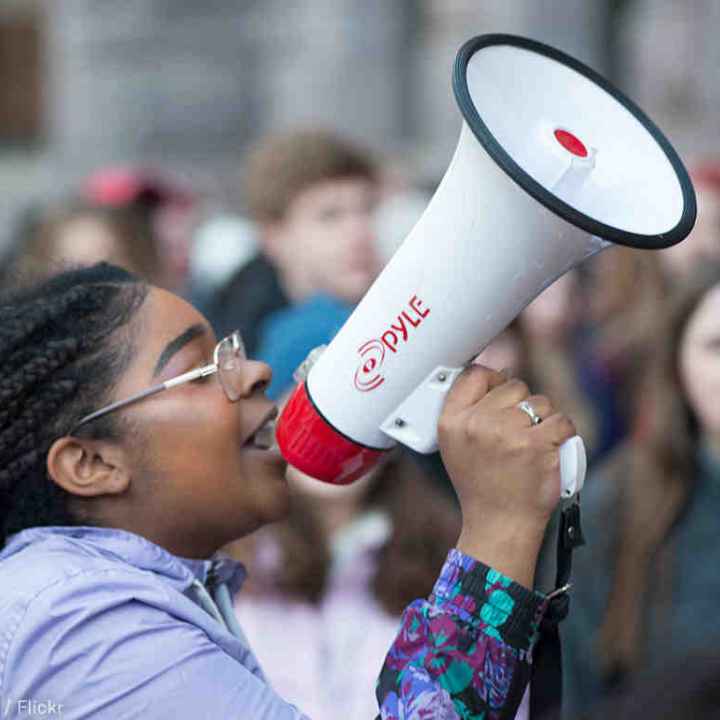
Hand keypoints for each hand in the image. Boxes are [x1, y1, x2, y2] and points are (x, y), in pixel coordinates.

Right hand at [437, 365, 575, 585]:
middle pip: (513, 385)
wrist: (499, 524)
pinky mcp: (537, 445)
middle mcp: (477, 424)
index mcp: (452, 421)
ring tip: (532, 444)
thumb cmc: (481, 485)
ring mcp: (508, 433)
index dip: (493, 379)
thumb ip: (469, 409)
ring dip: (543, 418)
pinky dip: (563, 432)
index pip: (475, 374)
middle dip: (521, 404)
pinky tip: (552, 447)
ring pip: (540, 402)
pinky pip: (561, 421)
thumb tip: (499, 373)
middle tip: (517, 433)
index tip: (501, 393)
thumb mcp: (456, 445)